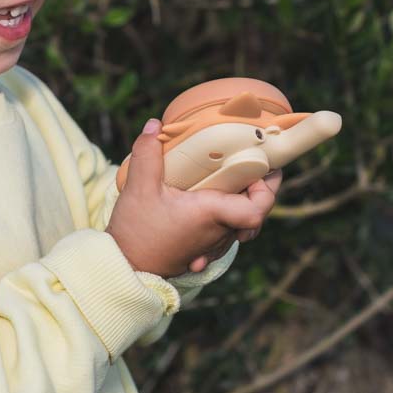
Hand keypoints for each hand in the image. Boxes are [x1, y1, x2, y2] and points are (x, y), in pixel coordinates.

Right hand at [106, 121, 279, 278]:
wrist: (126, 267)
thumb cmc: (137, 232)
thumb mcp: (139, 187)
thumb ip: (147, 153)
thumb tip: (154, 124)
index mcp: (211, 214)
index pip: (257, 210)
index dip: (266, 188)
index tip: (260, 166)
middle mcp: (218, 231)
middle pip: (256, 212)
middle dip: (259, 186)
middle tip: (251, 159)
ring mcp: (212, 243)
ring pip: (243, 222)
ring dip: (243, 200)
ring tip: (232, 174)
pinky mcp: (203, 249)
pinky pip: (228, 231)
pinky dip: (228, 214)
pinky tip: (214, 199)